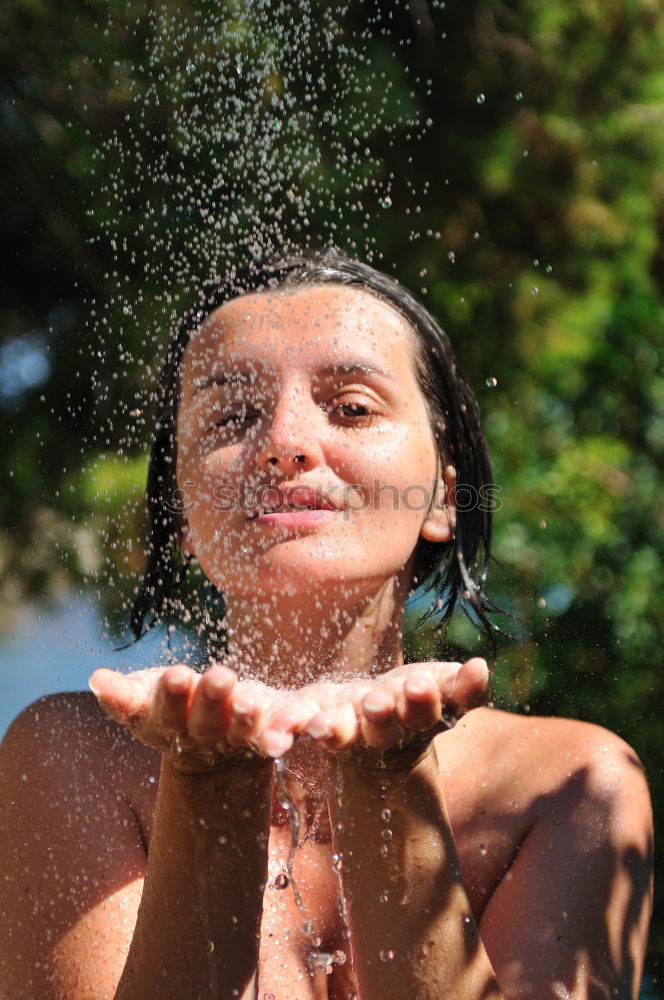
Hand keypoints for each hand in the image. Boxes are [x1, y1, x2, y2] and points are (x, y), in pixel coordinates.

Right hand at [88, 664, 310, 764]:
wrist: (211, 742)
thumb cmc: (172, 704)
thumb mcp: (144, 698)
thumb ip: (123, 694)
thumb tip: (97, 679)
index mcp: (167, 725)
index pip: (165, 713)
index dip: (171, 697)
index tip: (176, 675)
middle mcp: (203, 738)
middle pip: (207, 723)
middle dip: (213, 700)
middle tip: (220, 676)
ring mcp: (238, 740)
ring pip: (244, 732)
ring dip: (250, 717)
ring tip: (253, 697)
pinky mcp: (270, 735)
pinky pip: (281, 734)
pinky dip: (291, 728)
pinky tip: (302, 719)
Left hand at [293, 658, 489, 754]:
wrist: (370, 715)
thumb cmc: (414, 694)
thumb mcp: (442, 686)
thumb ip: (463, 685)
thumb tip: (482, 667)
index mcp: (417, 719)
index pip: (427, 713)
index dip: (424, 702)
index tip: (420, 683)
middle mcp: (381, 732)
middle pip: (382, 729)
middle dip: (380, 716)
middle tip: (376, 701)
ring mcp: (345, 730)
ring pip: (338, 734)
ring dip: (331, 729)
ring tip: (318, 725)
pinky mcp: (310, 721)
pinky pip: (295, 724)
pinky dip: (285, 725)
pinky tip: (276, 728)